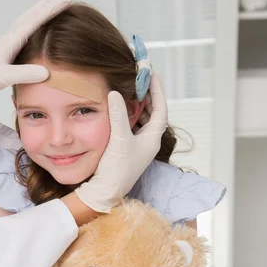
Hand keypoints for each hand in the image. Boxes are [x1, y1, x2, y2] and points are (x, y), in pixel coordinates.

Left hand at [0, 0, 70, 118]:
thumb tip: (47, 72)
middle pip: (31, 15)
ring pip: (27, 21)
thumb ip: (24, 74)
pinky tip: (38, 28)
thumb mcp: (3, 78)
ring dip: (42, 12)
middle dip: (48, 4)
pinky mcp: (5, 51)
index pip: (34, 20)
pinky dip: (34, 24)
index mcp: (10, 40)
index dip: (51, 9)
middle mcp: (9, 38)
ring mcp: (6, 43)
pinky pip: (24, 32)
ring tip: (54, 4)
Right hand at [75, 73, 167, 212]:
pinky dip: (128, 117)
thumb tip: (116, 93)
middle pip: (154, 114)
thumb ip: (118, 114)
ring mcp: (139, 147)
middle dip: (148, 97)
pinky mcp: (128, 151)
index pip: (161, 109)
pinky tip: (119, 112)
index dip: (157, 91)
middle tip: (140, 82)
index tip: (152, 75)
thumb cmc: (117, 169)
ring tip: (130, 93)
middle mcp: (149, 143)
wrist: (106, 191)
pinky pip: (133, 128)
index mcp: (153, 139)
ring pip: (143, 121)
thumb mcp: (118, 138)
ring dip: (138, 107)